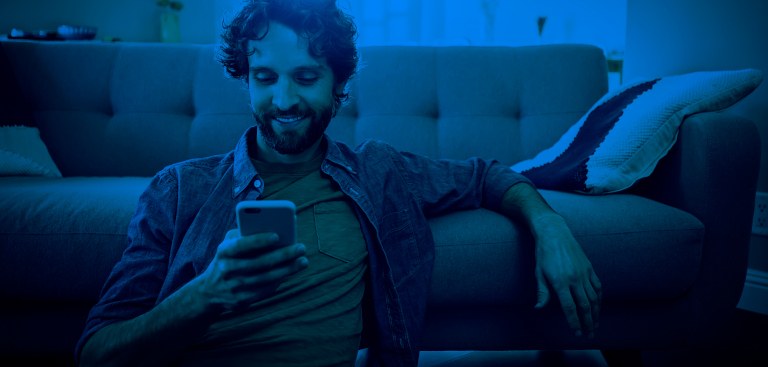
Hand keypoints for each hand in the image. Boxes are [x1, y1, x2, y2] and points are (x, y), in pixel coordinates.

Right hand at [193, 229, 308, 311]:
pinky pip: (265, 290)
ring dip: (288, 269)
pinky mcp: (242, 300)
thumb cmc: (227, 260)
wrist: (209, 292)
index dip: (258, 240)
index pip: (241, 245)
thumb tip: (273, 226)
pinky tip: (291, 271)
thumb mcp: (228, 245)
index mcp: (223, 252)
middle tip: (301, 248)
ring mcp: (234, 287)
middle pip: (259, 262)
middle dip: (283, 255)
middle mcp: (227, 270)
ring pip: (266, 278)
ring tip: (303, 261)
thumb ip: (244, 234)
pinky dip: (280, 280)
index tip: (277, 235)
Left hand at [533, 215, 601, 338]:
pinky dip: (599, 298)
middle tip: (589, 334)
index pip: (569, 308)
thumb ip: (542, 292)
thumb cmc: (543, 253)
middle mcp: (575, 279)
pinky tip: (598, 306)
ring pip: (594, 298)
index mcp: (560, 282)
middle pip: (584, 306)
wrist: (554, 233)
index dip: (574, 322)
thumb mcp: (538, 273)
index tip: (576, 333)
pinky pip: (597, 286)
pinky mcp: (589, 267)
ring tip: (595, 325)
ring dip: (595, 313)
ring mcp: (584, 273)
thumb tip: (538, 308)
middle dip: (587, 322)